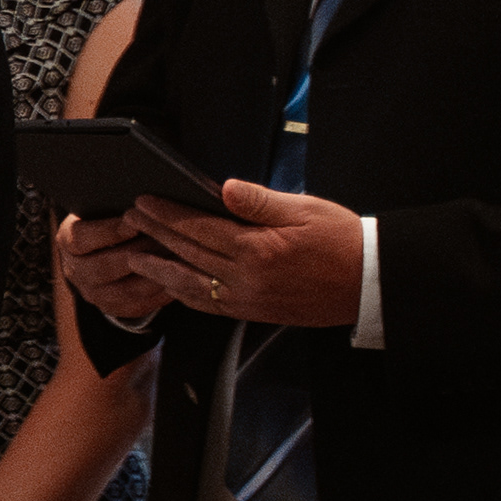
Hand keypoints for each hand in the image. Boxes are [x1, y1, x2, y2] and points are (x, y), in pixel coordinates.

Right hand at [56, 208, 179, 326]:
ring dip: (152, 275)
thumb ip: (117, 206)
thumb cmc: (108, 219)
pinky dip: (160, 293)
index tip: (133, 223)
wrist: (102, 250)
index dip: (107, 232)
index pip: (81, 239)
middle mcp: (75, 271)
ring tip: (175, 259)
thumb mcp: (102, 208)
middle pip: (102, 268)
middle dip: (137, 254)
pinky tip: (177, 278)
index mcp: (67, 241)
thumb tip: (143, 203)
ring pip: (124, 291)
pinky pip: (138, 306)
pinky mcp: (113, 308)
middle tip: (164, 242)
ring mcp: (93, 294)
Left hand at [116, 182, 365, 325]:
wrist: (370, 283)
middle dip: (155, 235)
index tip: (142, 201)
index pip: (199, 228)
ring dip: (160, 270)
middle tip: (129, 220)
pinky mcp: (255, 313)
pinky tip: (171, 284)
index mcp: (259, 249)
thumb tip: (226, 187)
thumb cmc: (342, 239)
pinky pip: (209, 305)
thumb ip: (261, 201)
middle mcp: (247, 279)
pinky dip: (184, 293)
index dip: (167, 214)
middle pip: (188, 255)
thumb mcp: (306, 209)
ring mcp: (249, 300)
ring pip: (191, 286)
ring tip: (134, 255)